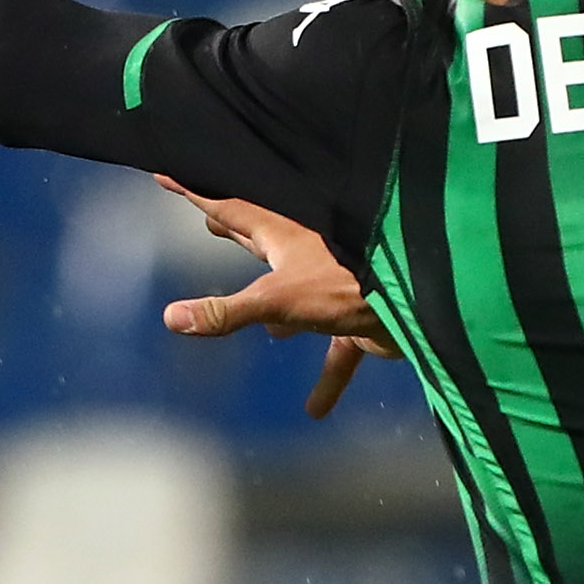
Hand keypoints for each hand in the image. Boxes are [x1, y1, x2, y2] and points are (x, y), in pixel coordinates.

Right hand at [155, 177, 400, 419]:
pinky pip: (335, 353)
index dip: (196, 193)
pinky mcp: (356, 320)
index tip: (166, 174)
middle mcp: (305, 253)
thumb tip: (171, 318)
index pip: (229, 208)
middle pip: (260, 240)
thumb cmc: (347, 286)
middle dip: (234, 231)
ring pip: (294, 295)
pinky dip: (326, 378)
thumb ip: (226, 312)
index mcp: (283, 235)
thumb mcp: (277, 299)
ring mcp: (332, 286)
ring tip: (259, 322)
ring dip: (275, 308)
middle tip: (209, 221)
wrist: (417, 303)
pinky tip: (314, 410)